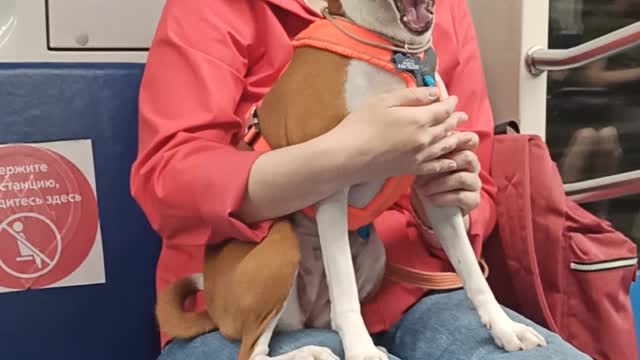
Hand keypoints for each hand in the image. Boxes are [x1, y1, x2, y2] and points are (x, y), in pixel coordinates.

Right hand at [324, 87, 474, 183]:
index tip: (453, 99)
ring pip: (444, 147)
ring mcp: (419, 157)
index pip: (443, 110)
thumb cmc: (361, 125)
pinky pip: (435, 166)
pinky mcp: (411, 170)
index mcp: (420, 119)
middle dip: (455, 119)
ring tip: (462, 135)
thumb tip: (434, 93)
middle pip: (447, 128)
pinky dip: (446, 162)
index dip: (450, 103)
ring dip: (455, 139)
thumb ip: (412, 96)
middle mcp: (425, 139)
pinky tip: (450, 161)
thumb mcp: (384, 101)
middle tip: (462, 115)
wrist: (348, 157)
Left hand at [410, 133, 481, 229]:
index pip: (471, 140)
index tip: (438, 145)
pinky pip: (460, 196)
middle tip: (423, 172)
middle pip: (468, 157)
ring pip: (462, 178)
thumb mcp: (428, 164)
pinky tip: (430, 199)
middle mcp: (473, 166)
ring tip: (422, 189)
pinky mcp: (473, 200)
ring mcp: (475, 183)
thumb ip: (432, 152)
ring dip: (439, 184)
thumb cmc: (429, 180)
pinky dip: (443, 197)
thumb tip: (426, 140)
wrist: (432, 205)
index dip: (459, 139)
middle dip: (443, 164)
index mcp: (464, 152)